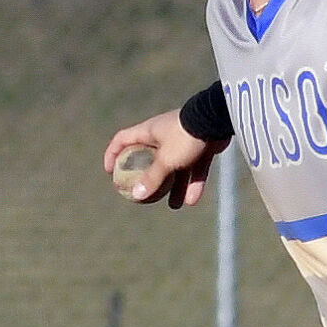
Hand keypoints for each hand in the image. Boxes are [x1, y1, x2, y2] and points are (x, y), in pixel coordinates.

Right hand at [103, 112, 227, 208]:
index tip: (110, 171)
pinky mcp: (201, 147)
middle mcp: (163, 135)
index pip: (122, 140)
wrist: (216, 121)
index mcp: (148, 131)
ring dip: (175, 186)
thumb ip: (152, 178)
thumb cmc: (185, 136)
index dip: (113, 154)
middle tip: (146, 194)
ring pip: (175, 167)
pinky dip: (193, 183)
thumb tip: (137, 195)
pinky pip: (194, 168)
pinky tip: (191, 201)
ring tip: (175, 205)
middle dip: (149, 178)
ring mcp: (182, 141)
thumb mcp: (166, 159)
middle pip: (150, 159)